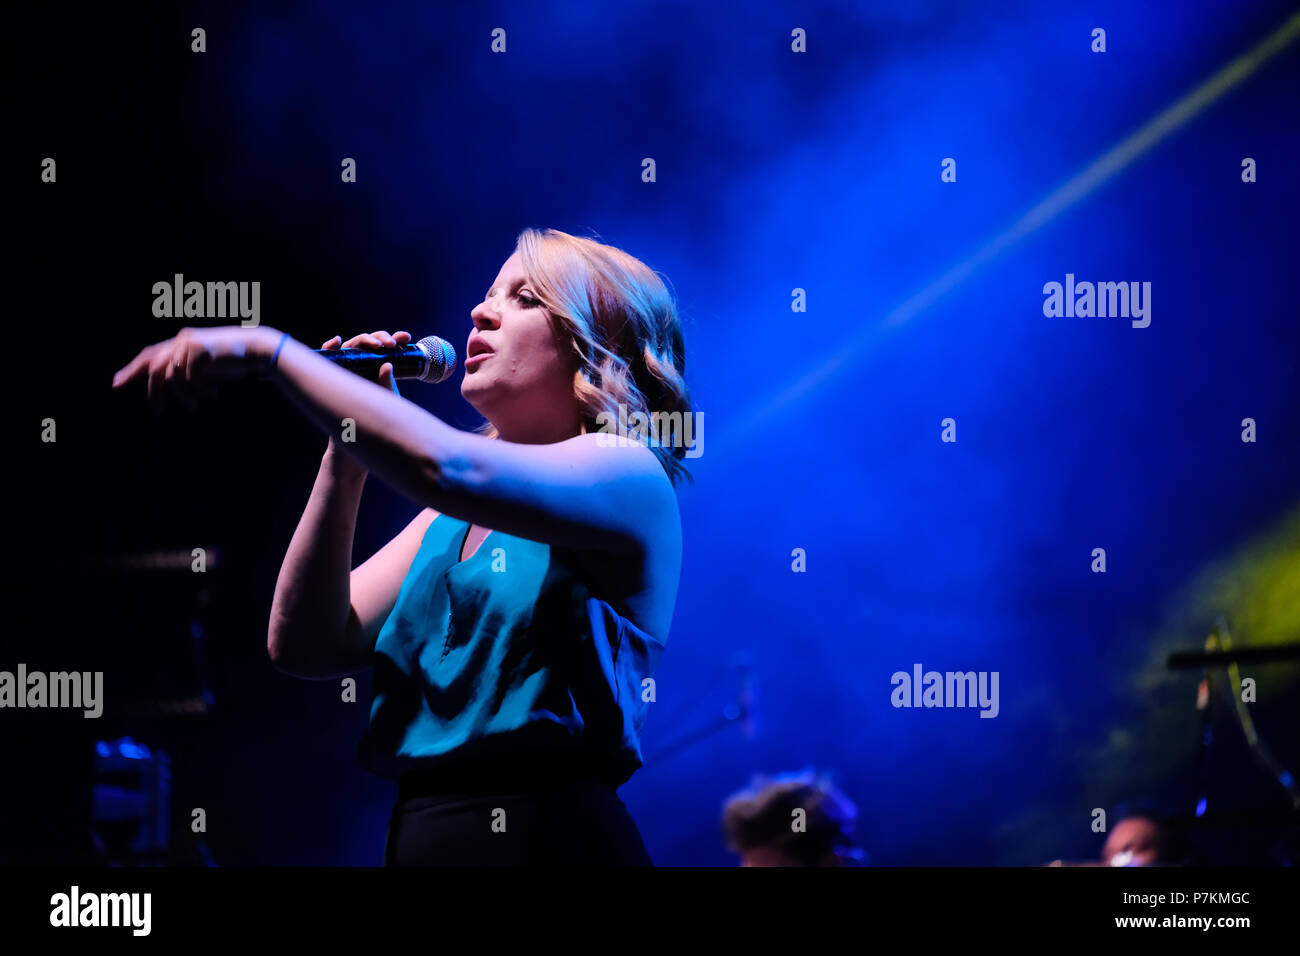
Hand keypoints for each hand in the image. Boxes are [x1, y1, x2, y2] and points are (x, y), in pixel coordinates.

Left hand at [111, 326, 277, 409]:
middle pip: (151, 363)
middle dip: (135, 376)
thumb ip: (186, 372)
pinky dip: (199, 390)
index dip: (133, 368)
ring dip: (183, 394)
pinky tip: (211, 394)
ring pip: (171, 374)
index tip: (117, 382)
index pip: (150, 354)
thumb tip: (169, 386)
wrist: (257, 349)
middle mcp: (181, 340)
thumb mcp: (204, 367)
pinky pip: (189, 377)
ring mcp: (189, 344)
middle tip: (122, 390)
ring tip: (194, 406)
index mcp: (180, 342)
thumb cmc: (233, 359)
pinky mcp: (199, 350)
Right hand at [319, 330, 408, 473]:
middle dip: (381, 338)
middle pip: (368, 346)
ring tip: (376, 344)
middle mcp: (361, 369)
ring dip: (362, 341)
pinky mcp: (332, 381)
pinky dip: (329, 348)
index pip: (385, 350)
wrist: (354, 451)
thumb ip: (387, 384)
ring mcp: (346, 373)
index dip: (395, 341)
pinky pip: (328, 361)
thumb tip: (388, 365)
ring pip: (351, 349)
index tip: (408, 339)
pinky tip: (336, 341)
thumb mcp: (385, 402)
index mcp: (377, 372)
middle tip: (393, 343)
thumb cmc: (374, 426)